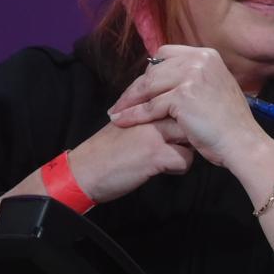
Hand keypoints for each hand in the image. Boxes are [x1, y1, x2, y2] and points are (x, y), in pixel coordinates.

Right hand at [64, 117, 194, 203]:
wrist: (81, 173)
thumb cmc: (103, 152)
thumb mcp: (125, 123)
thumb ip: (146, 114)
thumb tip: (175, 113)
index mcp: (141, 106)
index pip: (177, 100)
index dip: (185, 116)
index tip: (184, 126)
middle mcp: (150, 115)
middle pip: (189, 118)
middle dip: (190, 133)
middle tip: (179, 145)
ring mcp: (154, 134)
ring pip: (191, 137)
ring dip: (185, 150)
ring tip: (168, 157)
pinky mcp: (155, 154)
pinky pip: (186, 160)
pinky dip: (178, 168)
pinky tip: (162, 169)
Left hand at [108, 45, 264, 167]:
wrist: (241, 140)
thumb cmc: (230, 121)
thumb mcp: (216, 87)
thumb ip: (195, 77)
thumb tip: (169, 77)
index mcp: (207, 55)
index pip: (167, 53)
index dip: (150, 70)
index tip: (140, 87)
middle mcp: (199, 60)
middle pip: (153, 69)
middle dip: (135, 88)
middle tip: (120, 103)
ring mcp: (191, 76)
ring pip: (148, 86)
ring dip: (128, 101)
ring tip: (115, 113)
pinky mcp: (182, 96)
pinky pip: (150, 106)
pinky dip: (133, 115)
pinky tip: (122, 122)